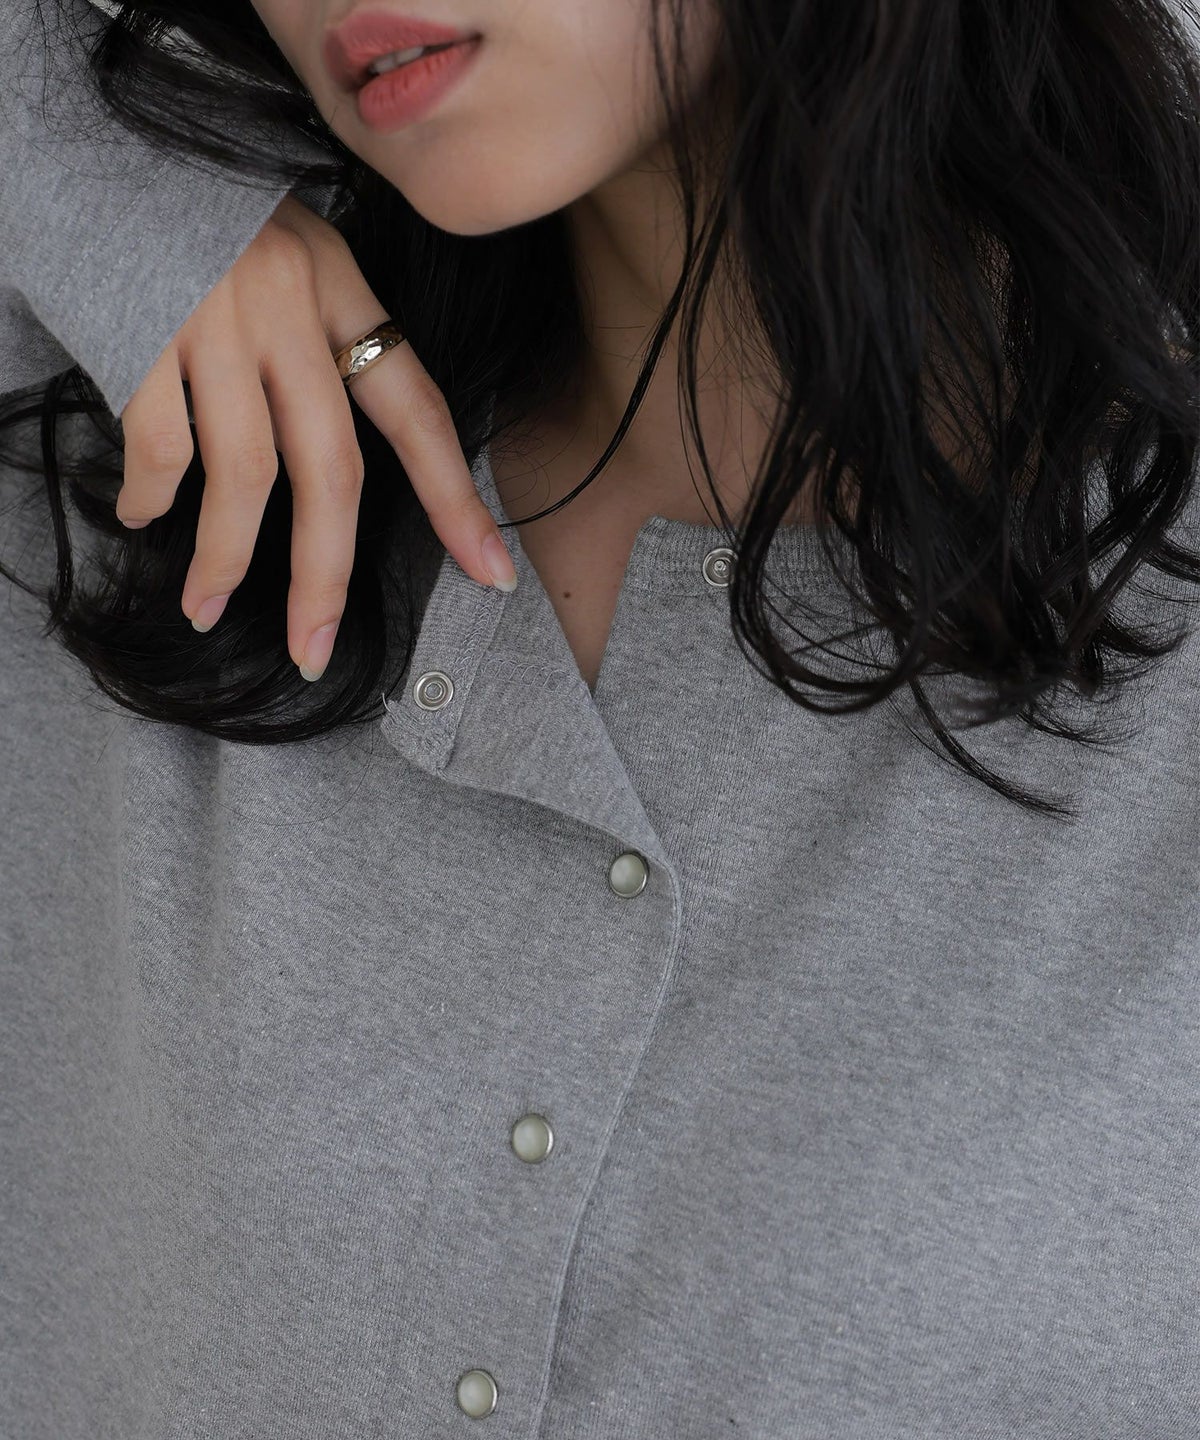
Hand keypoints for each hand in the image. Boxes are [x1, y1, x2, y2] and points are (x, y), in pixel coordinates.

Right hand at [115, 193, 517, 682]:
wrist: (104, 140)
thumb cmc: (207, 218)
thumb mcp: (292, 257)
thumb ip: (321, 348)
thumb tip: (329, 473)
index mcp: (340, 292)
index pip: (416, 410)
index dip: (456, 500)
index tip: (491, 575)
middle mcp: (289, 309)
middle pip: (333, 472)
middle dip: (325, 575)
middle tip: (314, 648)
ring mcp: (215, 321)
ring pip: (244, 477)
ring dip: (227, 560)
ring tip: (207, 608)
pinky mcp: (140, 330)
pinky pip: (159, 446)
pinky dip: (151, 497)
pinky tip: (143, 517)